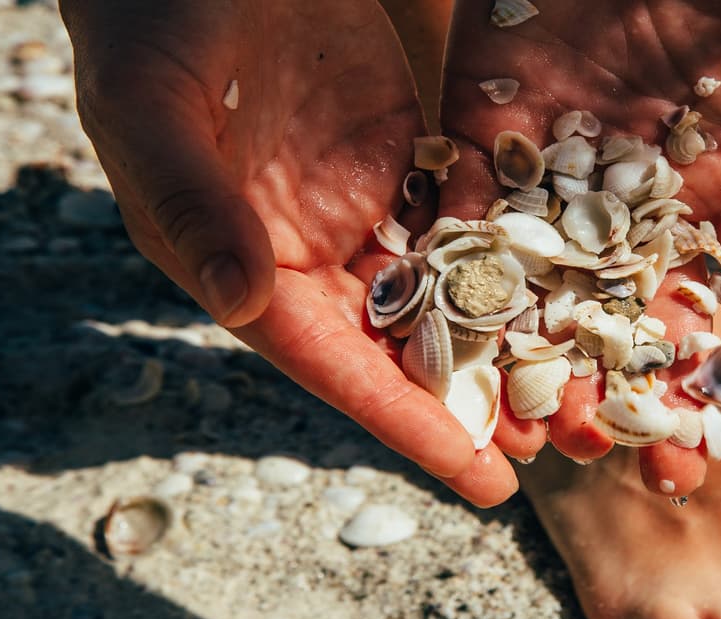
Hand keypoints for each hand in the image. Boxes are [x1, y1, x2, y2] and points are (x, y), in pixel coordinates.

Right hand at [60, 0, 522, 504]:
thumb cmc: (156, 17)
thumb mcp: (154, 102)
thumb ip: (189, 198)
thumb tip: (235, 298)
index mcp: (240, 258)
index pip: (326, 357)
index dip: (399, 417)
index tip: (470, 471)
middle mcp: (304, 249)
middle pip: (395, 344)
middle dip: (464, 401)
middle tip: (541, 453)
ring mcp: (360, 203)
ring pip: (440, 292)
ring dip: (497, 344)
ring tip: (566, 393)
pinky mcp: (405, 155)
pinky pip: (465, 218)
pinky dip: (510, 259)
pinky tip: (564, 292)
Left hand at [439, 0, 720, 489]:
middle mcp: (648, 200)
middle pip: (658, 316)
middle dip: (662, 396)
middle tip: (667, 477)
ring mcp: (563, 178)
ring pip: (559, 294)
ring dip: (554, 370)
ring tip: (548, 446)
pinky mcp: (484, 144)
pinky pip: (467, 225)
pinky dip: (457, 286)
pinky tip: (454, 358)